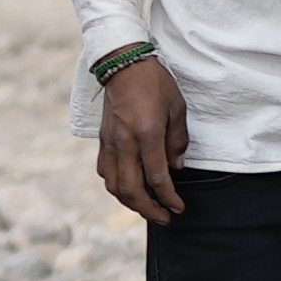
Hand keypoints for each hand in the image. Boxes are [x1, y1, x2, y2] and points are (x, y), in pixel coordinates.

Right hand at [94, 54, 187, 226]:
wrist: (123, 63)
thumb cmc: (155, 83)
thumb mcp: (177, 109)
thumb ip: (177, 142)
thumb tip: (174, 168)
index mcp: (146, 134)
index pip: (157, 178)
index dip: (169, 198)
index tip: (179, 208)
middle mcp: (125, 142)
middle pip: (131, 190)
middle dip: (149, 209)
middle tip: (164, 217)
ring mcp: (110, 142)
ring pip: (114, 185)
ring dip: (130, 202)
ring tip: (146, 207)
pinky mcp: (102, 139)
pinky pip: (105, 171)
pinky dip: (116, 185)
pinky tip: (129, 187)